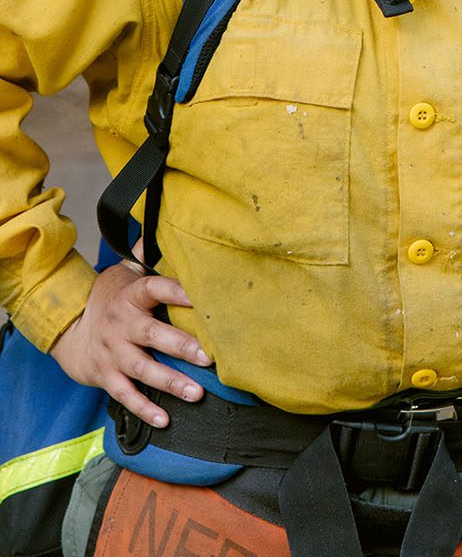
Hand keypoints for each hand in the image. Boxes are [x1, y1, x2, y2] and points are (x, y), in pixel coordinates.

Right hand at [50, 256, 210, 429]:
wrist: (71, 332)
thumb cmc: (111, 300)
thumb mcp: (125, 273)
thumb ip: (146, 254)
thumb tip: (164, 222)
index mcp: (131, 295)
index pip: (156, 288)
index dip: (177, 291)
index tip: (201, 297)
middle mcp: (122, 324)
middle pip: (153, 334)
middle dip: (181, 345)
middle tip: (209, 356)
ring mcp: (113, 353)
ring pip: (143, 369)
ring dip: (171, 382)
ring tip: (197, 392)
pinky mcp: (107, 377)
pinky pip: (126, 395)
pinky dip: (145, 409)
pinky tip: (165, 419)